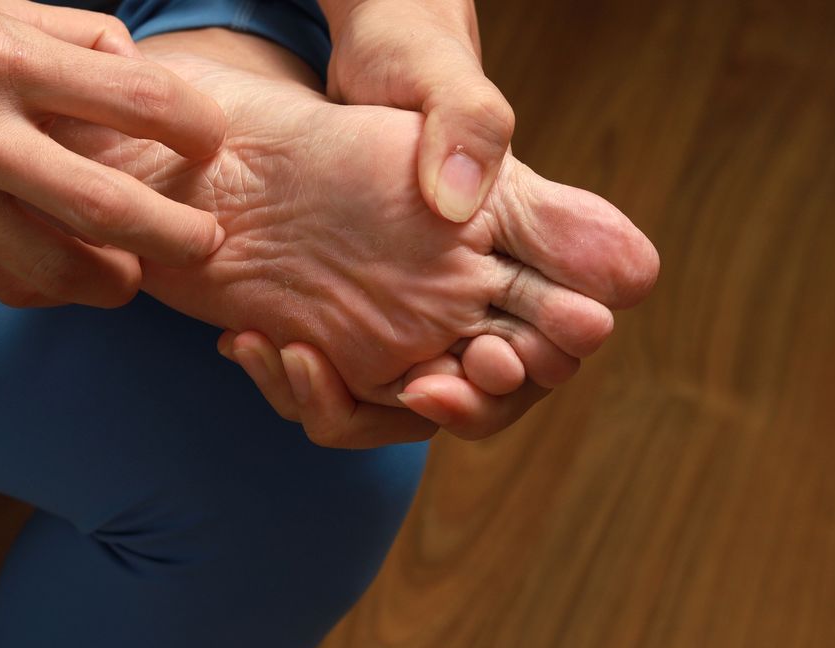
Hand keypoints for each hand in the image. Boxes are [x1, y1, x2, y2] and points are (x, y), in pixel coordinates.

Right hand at [0, 0, 226, 306]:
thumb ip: (79, 39)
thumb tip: (143, 83)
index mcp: (5, 57)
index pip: (139, 102)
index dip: (195, 129)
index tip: (208, 142)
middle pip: (110, 208)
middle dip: (179, 237)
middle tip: (208, 240)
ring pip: (59, 269)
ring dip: (118, 280)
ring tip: (137, 268)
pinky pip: (6, 283)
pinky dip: (55, 288)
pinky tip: (73, 272)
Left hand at [50, 30, 658, 447]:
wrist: (343, 68)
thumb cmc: (405, 58)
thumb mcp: (435, 76)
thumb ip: (467, 129)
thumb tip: (461, 208)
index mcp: (522, 239)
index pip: (565, 332)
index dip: (540, 361)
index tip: (493, 359)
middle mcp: (480, 283)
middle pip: (500, 387)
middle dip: (468, 403)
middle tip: (423, 390)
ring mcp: (423, 304)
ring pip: (424, 395)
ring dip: (372, 402)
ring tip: (312, 366)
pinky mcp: (364, 313)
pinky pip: (356, 376)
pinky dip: (319, 378)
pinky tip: (270, 344)